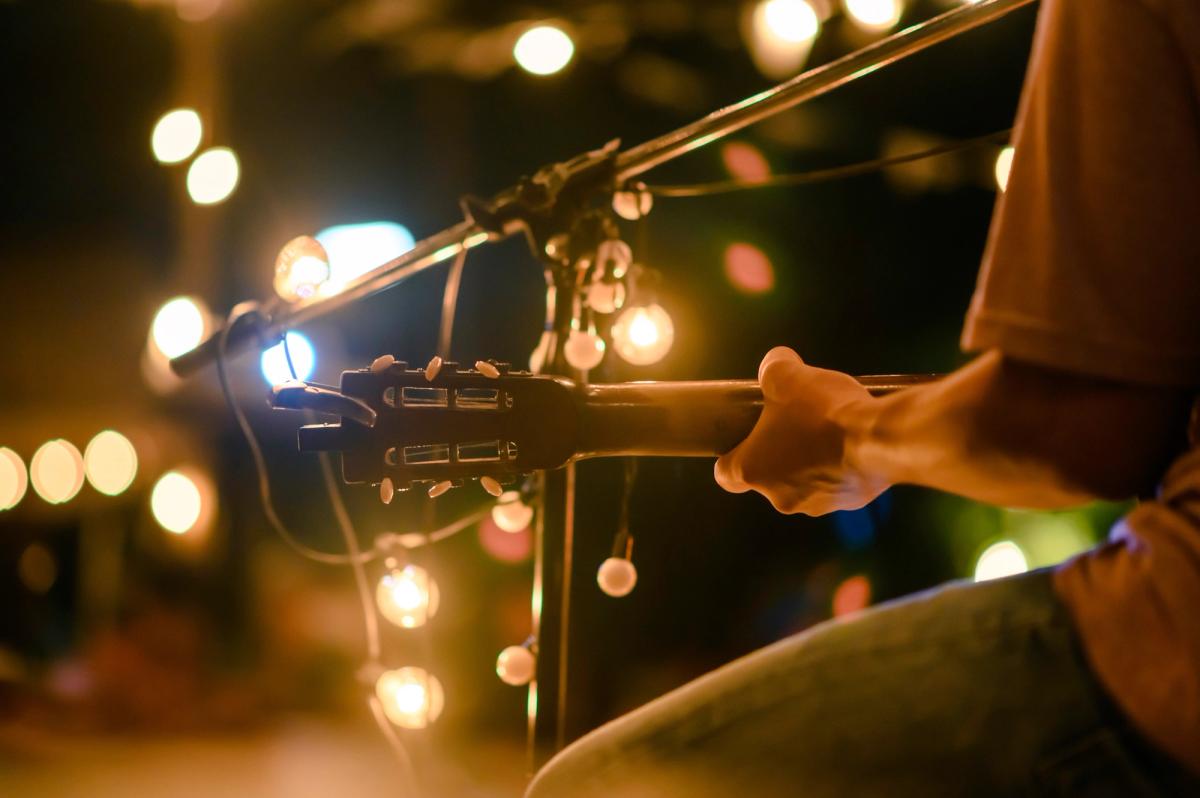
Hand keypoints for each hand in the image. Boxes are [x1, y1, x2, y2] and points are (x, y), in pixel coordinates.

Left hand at [714, 347, 886, 514]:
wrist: (879, 438)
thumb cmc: (823, 412)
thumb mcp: (786, 375)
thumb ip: (772, 368)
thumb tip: (775, 364)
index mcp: (752, 471)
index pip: (725, 474)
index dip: (731, 455)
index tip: (743, 439)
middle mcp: (780, 496)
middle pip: (769, 475)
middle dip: (778, 450)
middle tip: (793, 421)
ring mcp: (817, 504)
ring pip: (804, 480)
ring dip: (810, 458)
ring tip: (827, 428)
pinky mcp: (849, 502)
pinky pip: (836, 482)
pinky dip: (839, 465)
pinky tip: (851, 440)